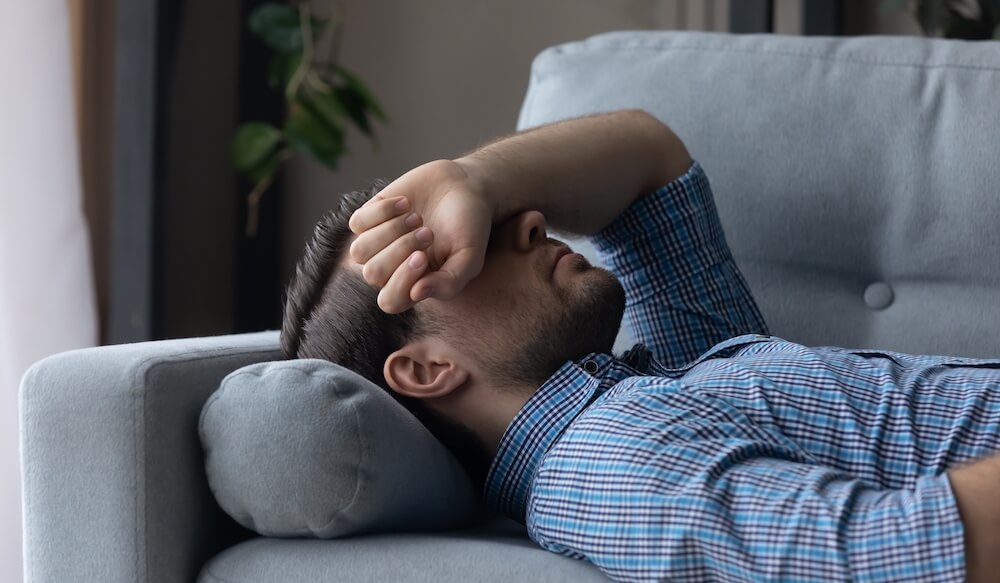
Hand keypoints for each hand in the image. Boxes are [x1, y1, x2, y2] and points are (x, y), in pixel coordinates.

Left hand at [348, 159, 492, 312]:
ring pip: (360, 251)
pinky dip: (383, 211)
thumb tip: (417, 294)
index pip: (390, 301)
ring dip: (391, 231)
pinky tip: (405, 203)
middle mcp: (391, 269)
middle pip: (373, 274)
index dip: (402, 280)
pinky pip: (357, 224)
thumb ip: (449, 283)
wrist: (463, 185)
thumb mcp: (470, 258)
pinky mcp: (368, 217)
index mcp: (413, 285)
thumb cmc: (468, 226)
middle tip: (427, 233)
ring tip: (416, 218)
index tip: (423, 255)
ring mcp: (377, 244)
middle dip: (401, 249)